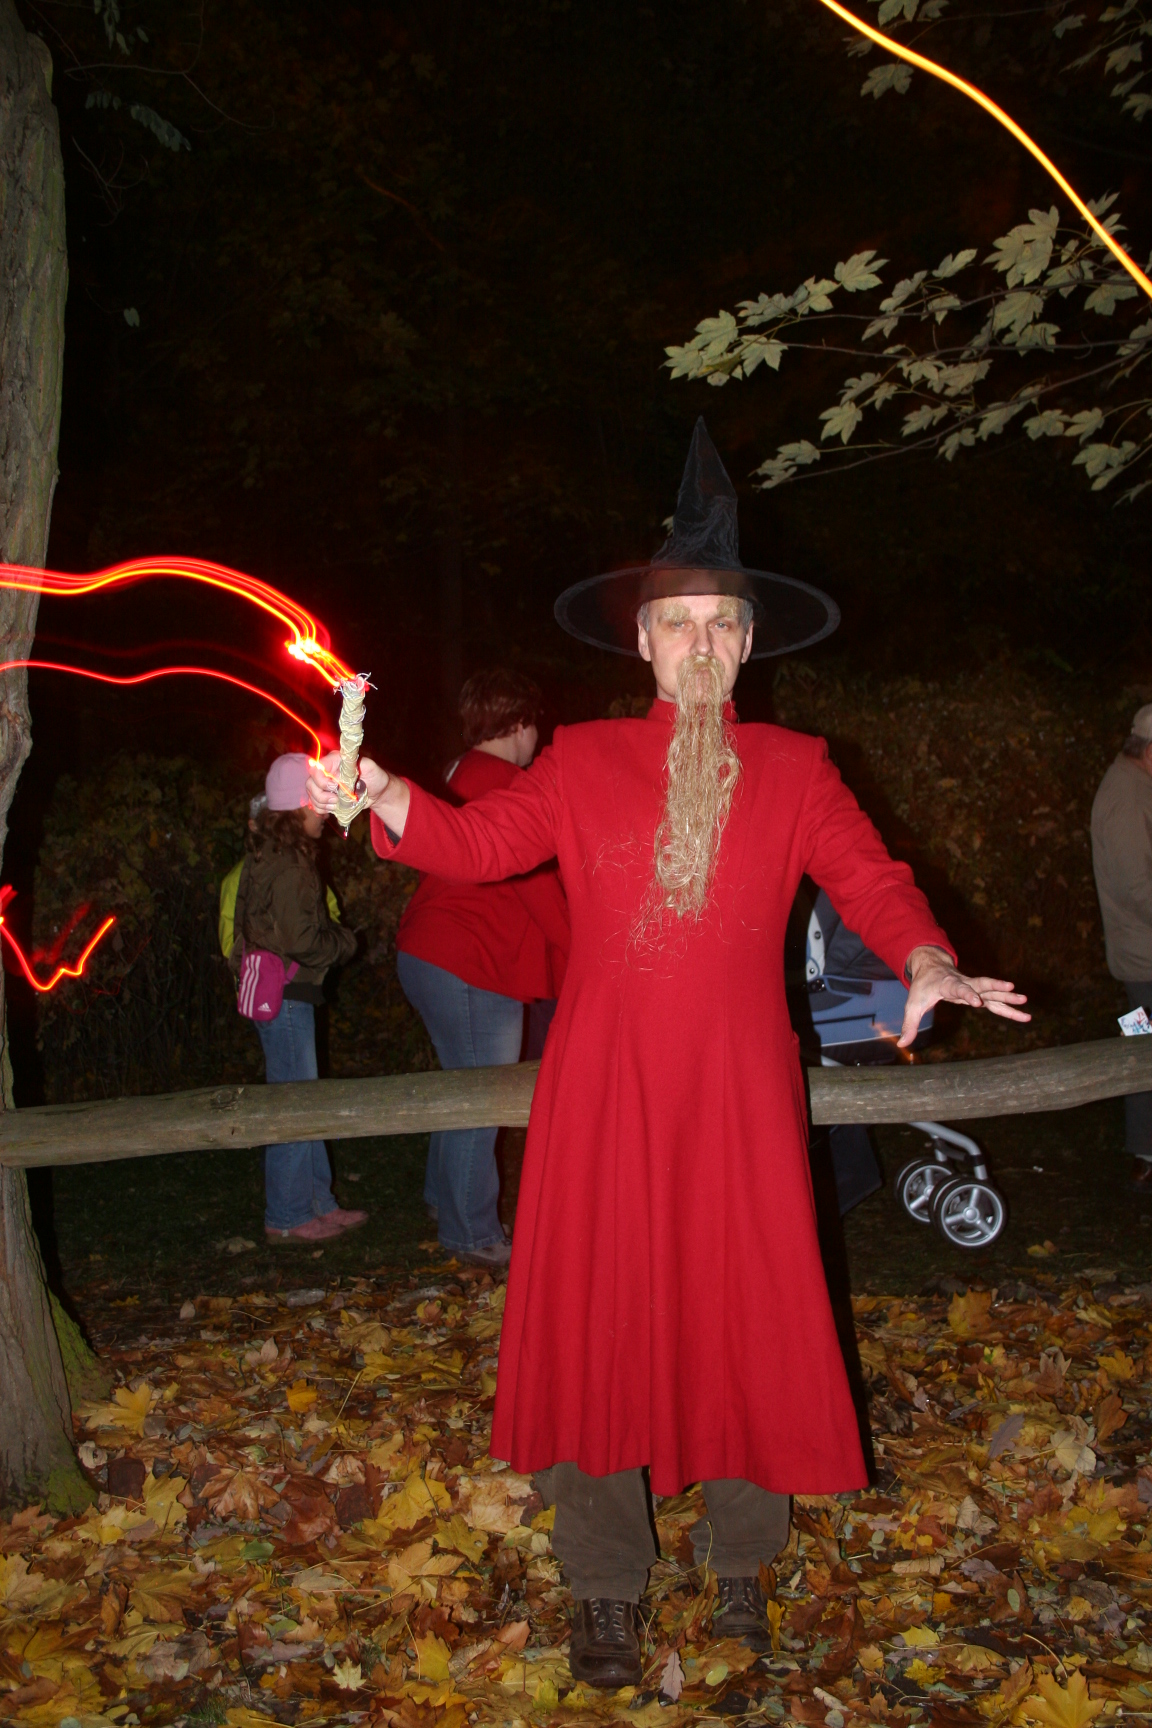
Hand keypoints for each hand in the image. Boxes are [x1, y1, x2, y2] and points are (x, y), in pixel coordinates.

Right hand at [306, 752, 408, 834]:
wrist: (377, 792)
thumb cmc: (375, 777)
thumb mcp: (371, 768)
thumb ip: (359, 764)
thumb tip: (343, 771)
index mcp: (335, 760)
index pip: (317, 767)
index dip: (322, 780)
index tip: (335, 787)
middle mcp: (326, 771)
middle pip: (311, 783)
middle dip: (322, 795)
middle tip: (336, 799)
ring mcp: (323, 785)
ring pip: (311, 794)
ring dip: (322, 804)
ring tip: (337, 804)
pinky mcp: (325, 796)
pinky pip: (314, 804)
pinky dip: (321, 809)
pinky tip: (332, 809)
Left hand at [899, 945, 1029, 1047]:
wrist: (932, 966)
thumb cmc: (922, 987)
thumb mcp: (912, 1005)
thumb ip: (909, 1025)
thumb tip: (902, 1045)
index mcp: (948, 984)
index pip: (959, 989)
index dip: (967, 995)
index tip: (977, 1002)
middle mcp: (964, 983)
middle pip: (982, 984)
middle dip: (997, 987)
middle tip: (1014, 989)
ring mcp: (973, 987)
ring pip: (993, 990)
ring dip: (1009, 996)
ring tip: (1026, 1001)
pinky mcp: (979, 992)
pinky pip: (996, 1000)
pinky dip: (1008, 1006)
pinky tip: (1024, 1014)